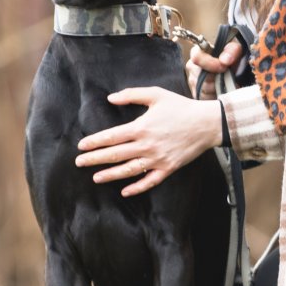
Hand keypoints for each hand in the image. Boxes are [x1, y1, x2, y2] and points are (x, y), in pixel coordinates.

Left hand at [75, 87, 222, 195]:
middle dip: (95, 159)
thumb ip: (132, 95)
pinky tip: (125, 191)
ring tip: (96, 178)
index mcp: (142, 127)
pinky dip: (137, 187)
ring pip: (128, 170)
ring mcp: (157, 159)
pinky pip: (149, 181)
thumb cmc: (181, 107)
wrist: (207, 124)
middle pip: (115, 155)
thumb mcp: (156, 95)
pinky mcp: (168, 168)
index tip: (81, 146)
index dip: (94, 142)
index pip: (112, 137)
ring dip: (110, 175)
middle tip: (79, 163)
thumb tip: (110, 98)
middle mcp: (147, 145)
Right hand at [186, 39, 243, 98]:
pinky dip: (216, 96)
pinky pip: (205, 98)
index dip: (211, 63)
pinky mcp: (197, 94)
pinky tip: (223, 89)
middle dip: (217, 78)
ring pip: (204, 89)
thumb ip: (231, 50)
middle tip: (229, 76)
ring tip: (227, 83)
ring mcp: (193, 81)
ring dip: (218, 88)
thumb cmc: (232, 55)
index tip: (224, 67)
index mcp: (198, 52)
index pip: (197, 58)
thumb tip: (224, 60)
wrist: (233, 67)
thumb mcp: (235, 48)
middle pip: (201, 77)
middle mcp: (192, 67)